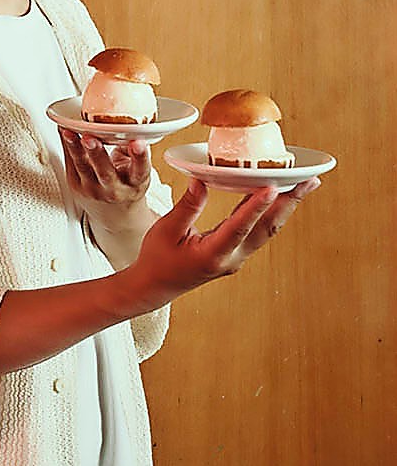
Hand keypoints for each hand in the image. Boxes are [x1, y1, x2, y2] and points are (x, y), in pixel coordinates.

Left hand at [60, 129, 150, 211]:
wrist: (114, 213)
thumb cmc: (126, 184)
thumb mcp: (137, 171)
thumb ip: (132, 152)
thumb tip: (125, 127)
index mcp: (135, 183)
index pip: (140, 170)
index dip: (140, 156)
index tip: (138, 142)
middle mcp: (114, 189)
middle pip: (105, 172)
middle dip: (97, 153)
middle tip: (90, 137)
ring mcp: (93, 190)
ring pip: (82, 167)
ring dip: (74, 148)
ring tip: (69, 133)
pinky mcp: (76, 186)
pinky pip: (70, 163)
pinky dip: (67, 145)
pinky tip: (63, 131)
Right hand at [124, 177, 320, 310]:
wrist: (156, 285)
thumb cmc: (157, 258)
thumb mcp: (165, 230)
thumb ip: (186, 206)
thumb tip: (201, 181)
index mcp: (212, 255)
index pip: (238, 227)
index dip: (255, 207)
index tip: (272, 187)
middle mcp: (231, 258)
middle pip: (266, 229)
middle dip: (289, 203)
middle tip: (308, 181)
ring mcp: (237, 257)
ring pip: (267, 230)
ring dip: (285, 207)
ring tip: (303, 185)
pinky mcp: (237, 253)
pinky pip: (258, 230)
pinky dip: (270, 211)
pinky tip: (277, 196)